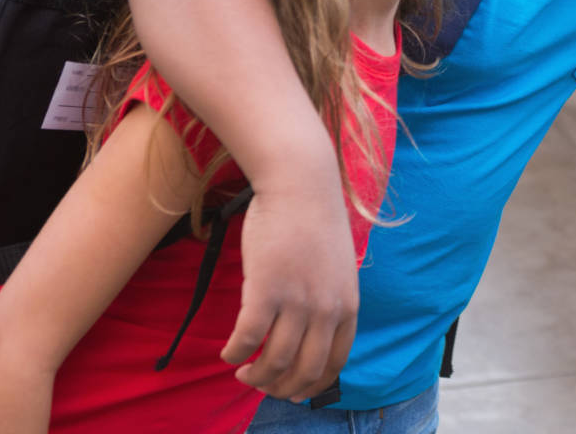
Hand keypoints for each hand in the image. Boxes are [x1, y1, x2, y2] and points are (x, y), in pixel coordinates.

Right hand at [222, 179, 358, 401]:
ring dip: (255, 377)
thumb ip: (328, 301)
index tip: (292, 392)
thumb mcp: (335, 269)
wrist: (301, 184)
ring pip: (274, 363)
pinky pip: (247, 340)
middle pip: (304, 372)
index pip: (334, 364)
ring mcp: (298, 301)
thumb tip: (309, 335)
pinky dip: (234, 354)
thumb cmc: (313, 224)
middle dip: (280, 389)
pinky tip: (228, 353)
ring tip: (242, 372)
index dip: (311, 386)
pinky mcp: (266, 290)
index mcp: (348, 306)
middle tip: (261, 385)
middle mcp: (327, 309)